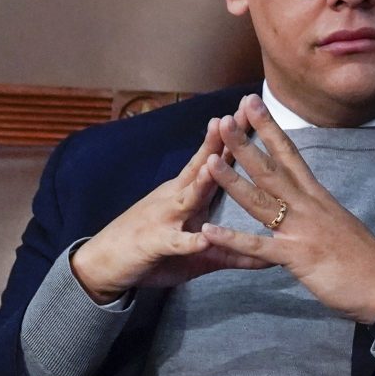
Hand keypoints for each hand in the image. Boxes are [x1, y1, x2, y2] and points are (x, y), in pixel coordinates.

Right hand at [70, 117, 267, 302]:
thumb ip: (233, 250)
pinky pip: (175, 242)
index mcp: (188, 194)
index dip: (232, 138)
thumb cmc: (154, 251)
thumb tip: (269, 257)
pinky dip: (189, 241)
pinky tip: (203, 238)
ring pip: (187, 198)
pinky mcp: (155, 244)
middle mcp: (176, 198)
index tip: (251, 112)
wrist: (105, 263)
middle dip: (220, 143)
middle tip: (235, 117)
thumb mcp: (199, 252)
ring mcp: (164, 218)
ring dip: (202, 181)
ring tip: (218, 165)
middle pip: (202, 167)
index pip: (213, 160)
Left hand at [201, 94, 374, 323]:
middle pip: (271, 170)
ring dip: (233, 181)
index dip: (270, 128)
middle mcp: (308, 206)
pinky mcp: (297, 257)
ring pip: (261, 201)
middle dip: (246, 144)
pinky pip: (259, 247)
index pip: (290, 155)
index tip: (251, 104)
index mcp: (318, 196)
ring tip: (209, 161)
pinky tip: (210, 230)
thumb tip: (307, 203)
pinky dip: (233, 239)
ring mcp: (301, 230)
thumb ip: (318, 211)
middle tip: (224, 120)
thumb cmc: (364, 258)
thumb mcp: (339, 224)